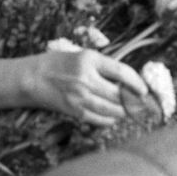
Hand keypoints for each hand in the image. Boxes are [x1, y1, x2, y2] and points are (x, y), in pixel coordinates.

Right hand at [20, 50, 147, 126]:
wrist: (32, 77)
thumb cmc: (59, 63)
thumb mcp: (83, 56)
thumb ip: (104, 67)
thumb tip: (129, 81)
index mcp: (90, 59)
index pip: (121, 72)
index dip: (137, 82)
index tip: (144, 89)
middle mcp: (85, 78)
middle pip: (119, 94)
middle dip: (134, 101)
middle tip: (141, 104)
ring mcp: (79, 96)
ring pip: (112, 109)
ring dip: (124, 112)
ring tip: (129, 111)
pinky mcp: (74, 111)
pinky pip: (99, 119)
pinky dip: (110, 120)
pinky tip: (114, 117)